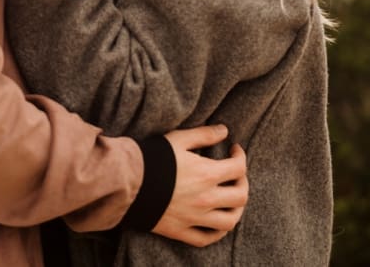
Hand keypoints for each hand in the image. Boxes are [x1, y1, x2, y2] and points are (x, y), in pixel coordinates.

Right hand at [152, 125, 247, 246]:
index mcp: (207, 174)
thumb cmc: (152, 158)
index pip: (239, 168)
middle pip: (241, 197)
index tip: (234, 151)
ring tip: (231, 201)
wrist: (126, 183)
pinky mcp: (181, 230)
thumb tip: (224, 131)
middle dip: (243, 183)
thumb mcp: (178, 139)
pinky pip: (206, 238)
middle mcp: (206, 199)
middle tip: (236, 175)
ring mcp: (194, 217)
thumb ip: (204, 135)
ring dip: (236, 210)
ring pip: (229, 221)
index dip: (240, 156)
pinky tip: (216, 223)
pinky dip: (216, 233)